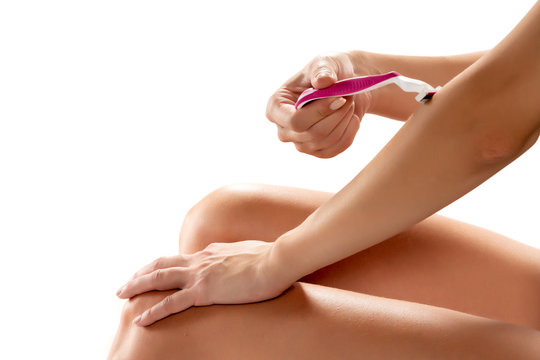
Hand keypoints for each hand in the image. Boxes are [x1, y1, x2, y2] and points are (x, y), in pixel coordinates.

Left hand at [116, 240, 290, 325]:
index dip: (162, 266)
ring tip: (122, 295)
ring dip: (137, 285)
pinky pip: (171, 303)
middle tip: (125, 284)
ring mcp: (200, 275)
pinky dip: (153, 311)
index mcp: (210, 252)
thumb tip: (236, 259)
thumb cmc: (269, 259)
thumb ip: (235, 256)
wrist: (276, 261)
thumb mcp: (247, 253)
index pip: (179, 259)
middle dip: (140, 273)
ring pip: (159, 278)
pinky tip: (141, 319)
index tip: (151, 272)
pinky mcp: (204, 291)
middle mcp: (200, 260)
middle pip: (161, 264)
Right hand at [266, 51, 373, 157]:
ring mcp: (300, 143)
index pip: (294, 121)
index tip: (339, 96)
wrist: (344, 86)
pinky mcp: (318, 151)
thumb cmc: (328, 71)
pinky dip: (349, 132)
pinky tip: (353, 118)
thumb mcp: (324, 63)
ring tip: (349, 103)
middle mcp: (284, 129)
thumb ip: (322, 70)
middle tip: (348, 97)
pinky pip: (337, 148)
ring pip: (326, 141)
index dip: (319, 111)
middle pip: (312, 133)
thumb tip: (323, 81)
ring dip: (344, 120)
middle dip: (336, 114)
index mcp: (276, 107)